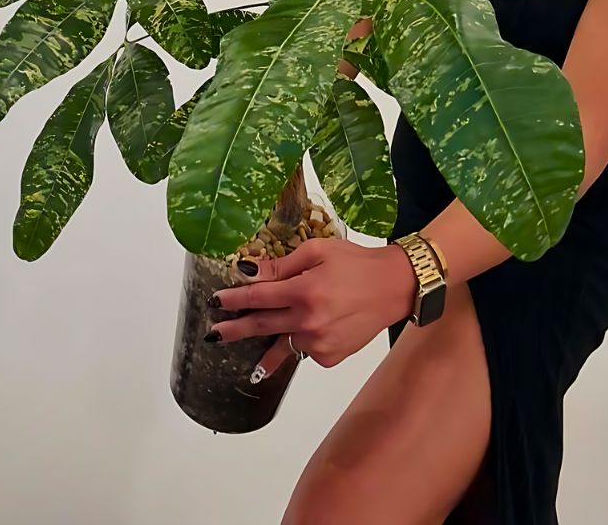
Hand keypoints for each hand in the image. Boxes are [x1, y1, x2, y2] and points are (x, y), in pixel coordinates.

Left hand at [204, 236, 416, 380]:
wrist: (394, 288)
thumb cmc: (356, 263)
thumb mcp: (318, 251)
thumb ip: (282, 265)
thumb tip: (249, 273)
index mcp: (304, 291)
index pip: (257, 298)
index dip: (233, 300)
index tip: (214, 301)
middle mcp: (309, 321)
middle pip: (261, 326)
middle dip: (234, 329)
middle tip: (213, 334)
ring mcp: (320, 343)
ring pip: (282, 344)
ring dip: (262, 345)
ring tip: (240, 349)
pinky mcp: (330, 357)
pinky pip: (304, 350)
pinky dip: (299, 341)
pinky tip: (305, 330)